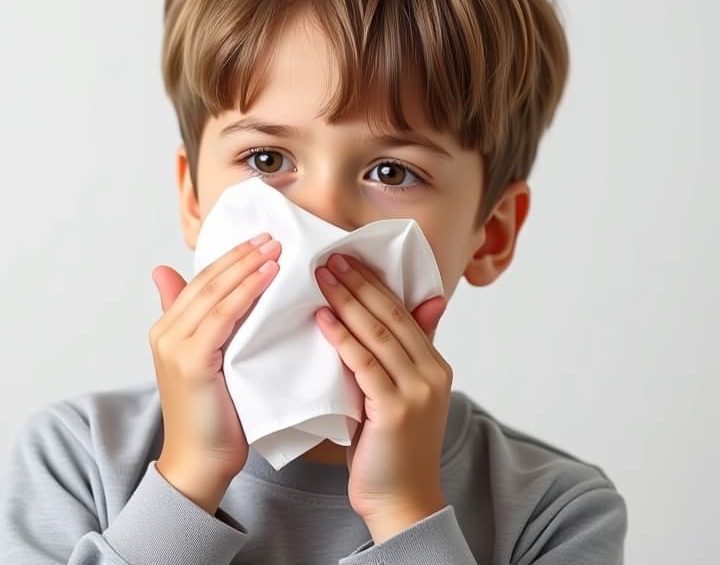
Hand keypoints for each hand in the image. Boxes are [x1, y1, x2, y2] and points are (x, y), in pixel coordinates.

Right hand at [149, 232, 281, 512]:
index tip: (261, 240)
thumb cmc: (213, 419)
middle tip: (273, 236)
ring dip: (247, 267)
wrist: (200, 463)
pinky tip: (268, 278)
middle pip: (207, 282)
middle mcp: (165, 332)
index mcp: (167, 329)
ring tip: (276, 249)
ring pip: (215, 294)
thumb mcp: (211, 364)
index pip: (202, 282)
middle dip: (242, 255)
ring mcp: (175, 346)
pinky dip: (247, 292)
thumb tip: (222, 304)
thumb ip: (209, 327)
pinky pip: (223, 316)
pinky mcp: (191, 360)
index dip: (231, 258)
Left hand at [313, 252, 450, 541]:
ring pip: (378, 334)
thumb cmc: (392, 447)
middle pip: (391, 315)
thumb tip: (420, 304)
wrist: (400, 500)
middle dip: (359, 282)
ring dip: (347, 300)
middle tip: (330, 254)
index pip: (402, 311)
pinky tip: (322, 319)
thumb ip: (403, 352)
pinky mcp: (394, 409)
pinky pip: (364, 364)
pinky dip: (343, 338)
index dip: (374, 281)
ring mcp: (416, 391)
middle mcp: (431, 373)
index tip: (348, 256)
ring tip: (321, 275)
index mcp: (434, 364)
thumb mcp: (401, 393)